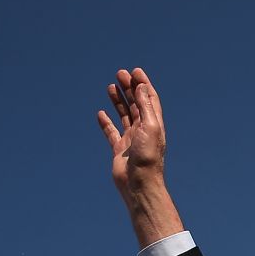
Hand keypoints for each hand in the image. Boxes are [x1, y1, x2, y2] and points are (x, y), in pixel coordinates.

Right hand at [97, 67, 165, 205]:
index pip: (149, 98)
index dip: (143, 84)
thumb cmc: (147, 157)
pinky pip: (112, 132)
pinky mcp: (119, 150)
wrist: (139, 184)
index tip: (135, 71)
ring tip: (111, 86)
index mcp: (154, 123)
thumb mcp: (149, 127)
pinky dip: (106, 122)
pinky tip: (101, 113)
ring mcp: (131, 140)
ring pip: (124, 115)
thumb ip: (145, 107)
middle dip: (129, 88)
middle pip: (136, 103)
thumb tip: (141, 87)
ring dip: (118, 100)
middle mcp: (143, 130)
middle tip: (120, 74)